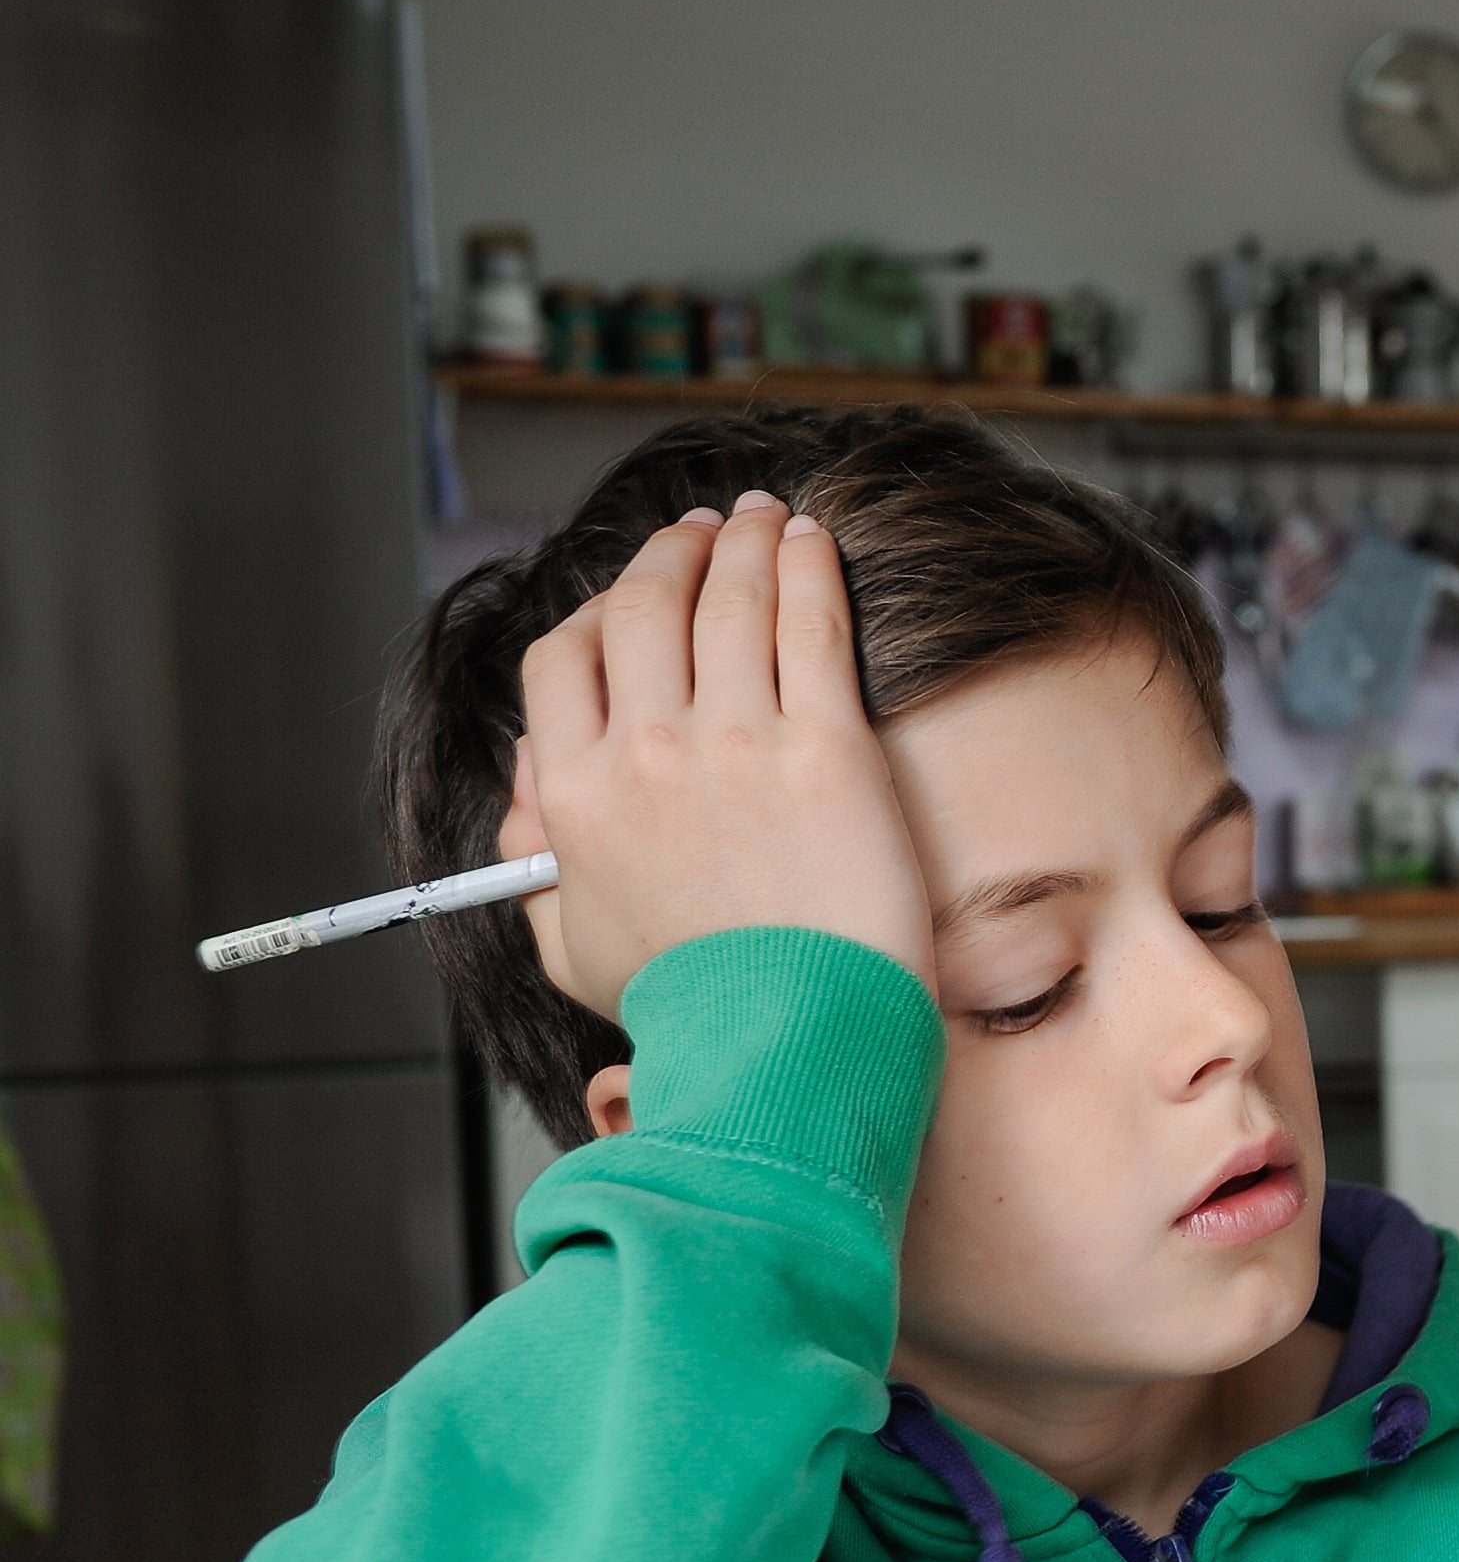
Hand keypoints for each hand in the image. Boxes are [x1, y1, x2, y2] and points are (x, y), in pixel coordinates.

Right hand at [499, 493, 931, 1021]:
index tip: (636, 593)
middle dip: (675, 551)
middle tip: (709, 526)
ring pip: (730, 602)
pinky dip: (810, 569)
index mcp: (575, 793)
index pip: (564, 659)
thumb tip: (527, 783)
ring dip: (746, 541)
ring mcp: (738, 746)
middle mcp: (645, 754)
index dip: (599, 609)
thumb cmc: (690, 1007)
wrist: (787, 1046)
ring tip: (767, 515)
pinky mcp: (828, 750)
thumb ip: (534, 861)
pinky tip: (817, 542)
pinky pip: (812, 627)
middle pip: (645, 609)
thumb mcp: (569, 947)